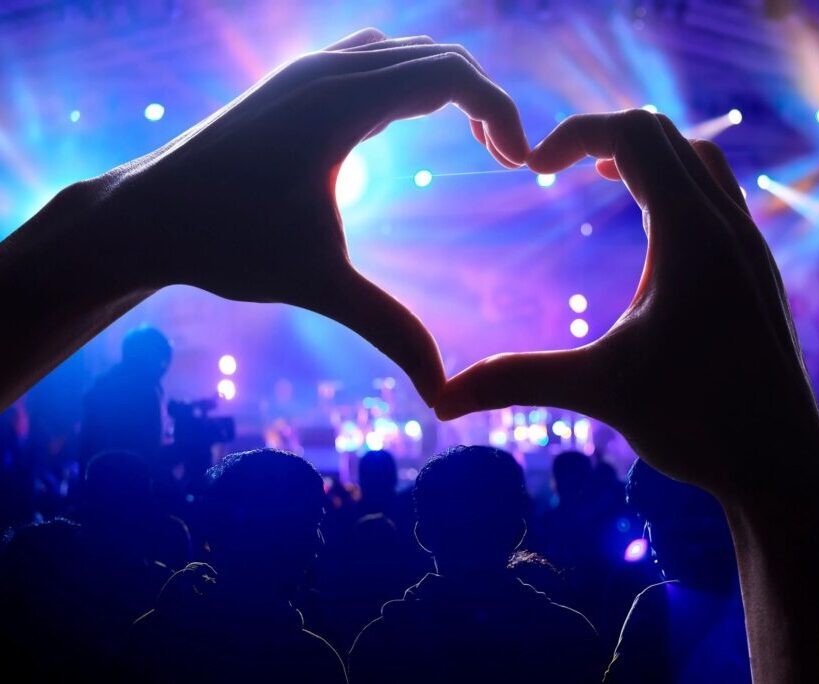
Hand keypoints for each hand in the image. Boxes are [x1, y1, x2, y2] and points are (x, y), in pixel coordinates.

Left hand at [100, 28, 529, 404]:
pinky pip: (373, 57)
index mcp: (339, 104)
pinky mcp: (292, 81)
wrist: (144, 216)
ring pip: (405, 50)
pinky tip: (410, 125)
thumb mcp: (318, 285)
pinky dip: (410, 79)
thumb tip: (441, 392)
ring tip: (475, 140)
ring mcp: (306, 69)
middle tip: (506, 158)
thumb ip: (388, 329)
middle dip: (484, 100)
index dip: (500, 110)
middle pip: (438, 54)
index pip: (450, 73)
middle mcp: (325, 71)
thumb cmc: (224, 244)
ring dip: (449, 85)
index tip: (520, 164)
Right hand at [436, 109, 818, 493]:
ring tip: (599, 177)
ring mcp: (748, 247)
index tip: (528, 167)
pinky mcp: (754, 271)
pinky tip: (647, 230)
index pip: (633, 134)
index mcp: (691, 235)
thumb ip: (518, 381)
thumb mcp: (600, 391)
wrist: (782, 463)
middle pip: (664, 134)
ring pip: (698, 160)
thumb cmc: (698, 423)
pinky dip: (674, 185)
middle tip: (554, 165)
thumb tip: (439, 401)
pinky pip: (716, 195)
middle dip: (602, 135)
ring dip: (645, 157)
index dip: (572, 133)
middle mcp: (727, 226)